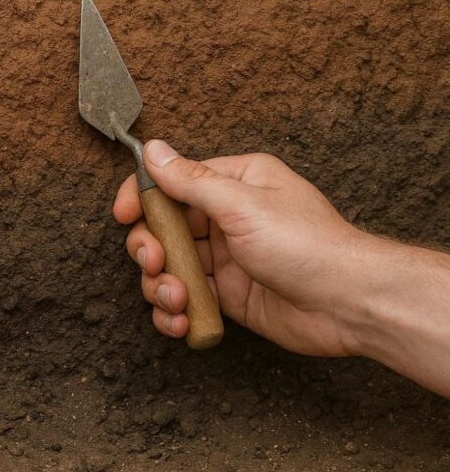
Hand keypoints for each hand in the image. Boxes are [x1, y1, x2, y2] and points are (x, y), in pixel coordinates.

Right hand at [113, 140, 366, 356]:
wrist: (349, 304)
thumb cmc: (307, 246)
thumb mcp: (242, 205)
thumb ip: (191, 180)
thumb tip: (152, 150)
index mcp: (233, 183)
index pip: (171, 181)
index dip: (140, 197)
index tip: (122, 215)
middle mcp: (225, 218)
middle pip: (162, 227)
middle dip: (150, 249)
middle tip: (156, 264)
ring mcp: (224, 258)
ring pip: (168, 267)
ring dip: (160, 287)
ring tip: (177, 300)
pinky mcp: (225, 295)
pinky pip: (184, 299)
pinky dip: (173, 312)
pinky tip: (180, 321)